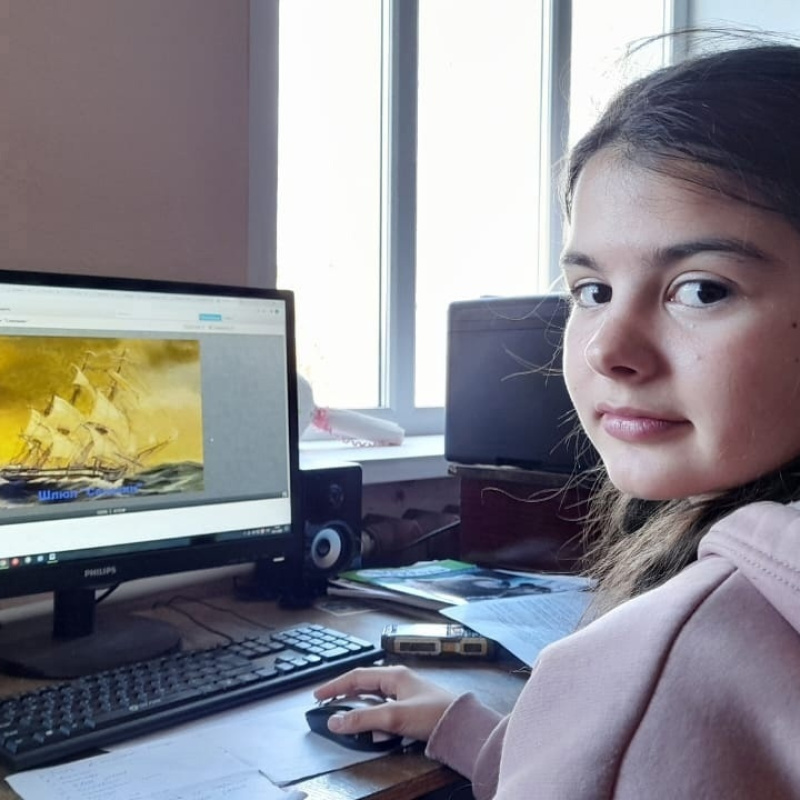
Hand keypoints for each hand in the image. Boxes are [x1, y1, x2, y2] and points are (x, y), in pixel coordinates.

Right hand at [313, 665, 456, 742]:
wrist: (462, 726)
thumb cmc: (434, 714)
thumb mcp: (394, 717)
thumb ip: (364, 719)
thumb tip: (336, 721)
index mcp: (394, 675)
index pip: (357, 676)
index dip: (335, 685)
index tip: (319, 696)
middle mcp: (399, 680)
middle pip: (365, 684)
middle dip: (345, 695)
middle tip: (328, 705)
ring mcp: (406, 693)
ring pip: (375, 698)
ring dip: (360, 707)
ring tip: (346, 716)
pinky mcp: (412, 707)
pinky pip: (385, 709)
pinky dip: (374, 716)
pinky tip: (374, 726)